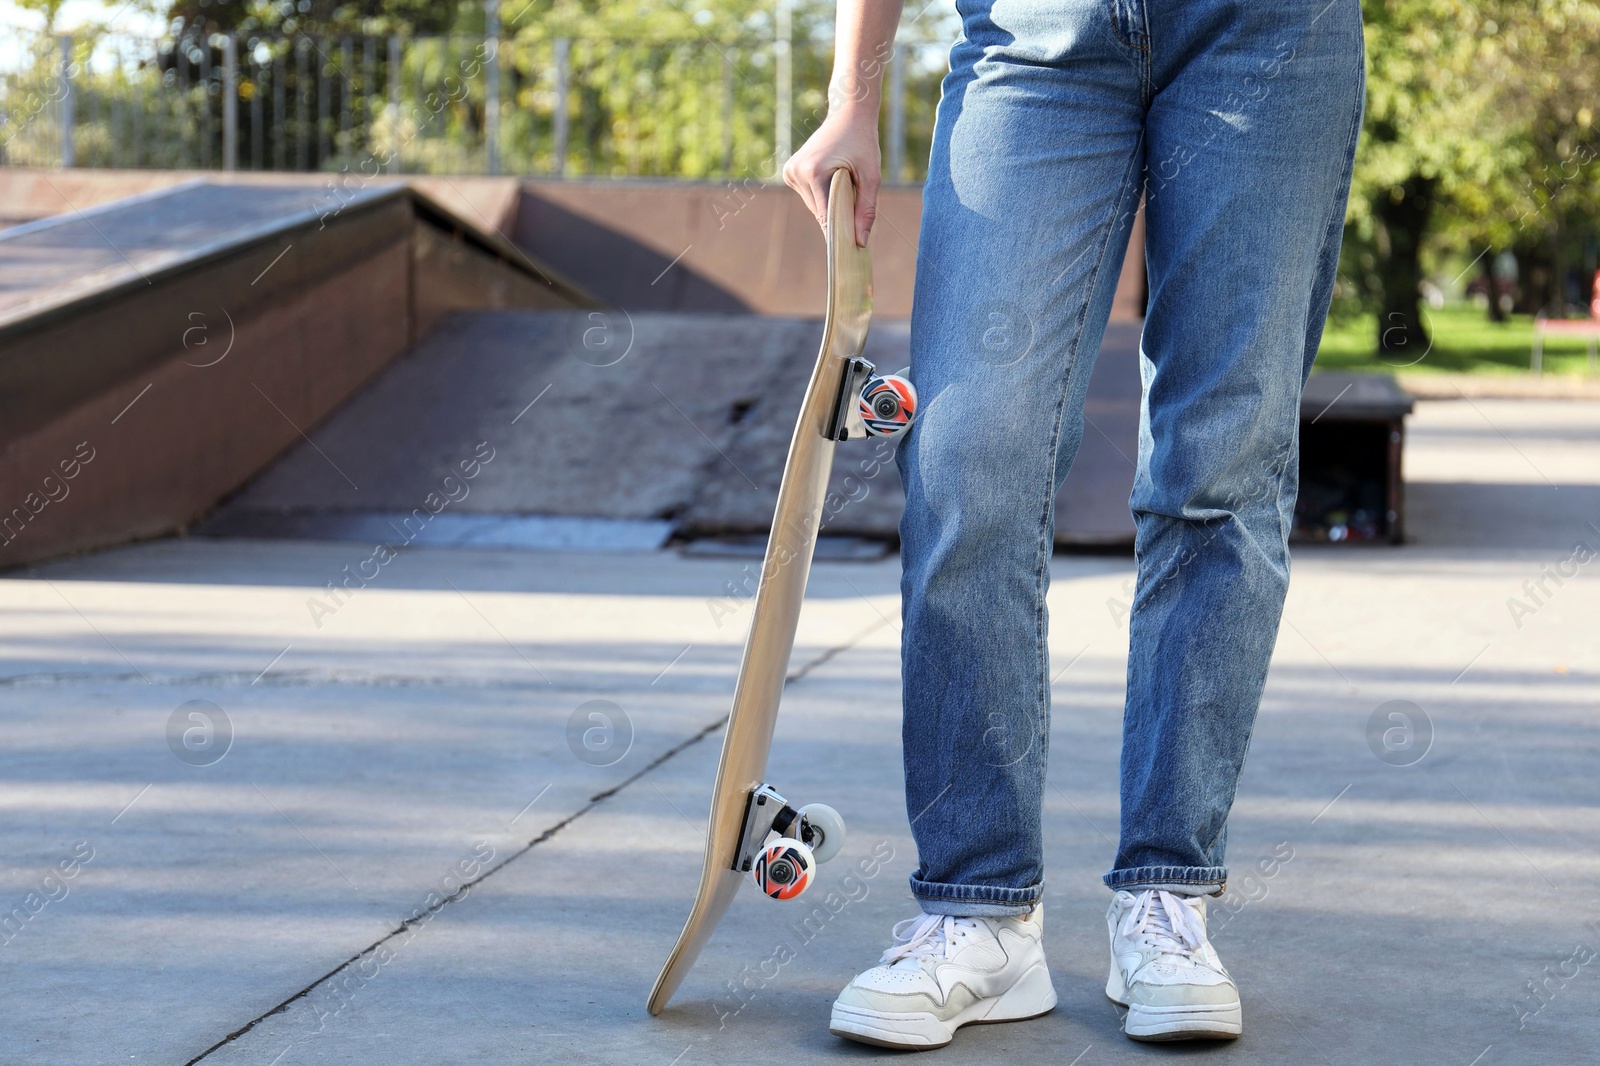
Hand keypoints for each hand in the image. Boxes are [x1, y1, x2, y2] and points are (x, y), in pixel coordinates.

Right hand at [782, 107, 881, 246]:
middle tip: (857, 210)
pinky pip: (810, 197)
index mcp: (813, 172)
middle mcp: (796, 172)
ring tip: (846, 183)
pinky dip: (823, 195)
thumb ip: (866, 209)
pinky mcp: (790, 171)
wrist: (848, 112)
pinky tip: (833, 177)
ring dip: (830, 204)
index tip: (852, 249)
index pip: (825, 216)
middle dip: (838, 216)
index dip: (839, 232)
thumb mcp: (871, 176)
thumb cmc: (863, 141)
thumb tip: (860, 242)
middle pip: (819, 213)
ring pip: (814, 207)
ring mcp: (790, 171)